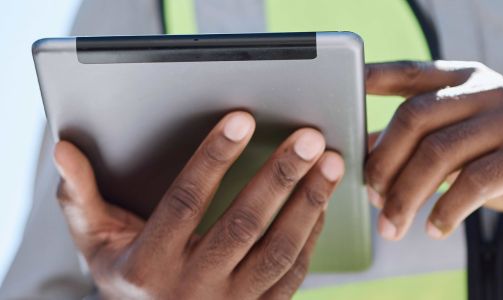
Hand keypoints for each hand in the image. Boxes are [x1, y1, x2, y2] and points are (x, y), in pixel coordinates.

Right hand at [54, 111, 344, 298]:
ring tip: (330, 162)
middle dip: (280, 177)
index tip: (242, 118)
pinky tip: (323, 198)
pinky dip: (312, 233)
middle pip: (243, 226)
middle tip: (309, 137)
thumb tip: (63, 148)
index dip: (214, 158)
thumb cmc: (125, 275)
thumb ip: (80, 195)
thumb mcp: (95, 241)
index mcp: (147, 266)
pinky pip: (294, 272)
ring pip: (279, 251)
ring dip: (309, 202)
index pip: (185, 203)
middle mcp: (191, 289)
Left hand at [365, 61, 502, 249]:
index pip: (409, 72)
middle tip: (371, 197)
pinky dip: (447, 210)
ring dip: (407, 195)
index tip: (338, 98)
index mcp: (467, 79)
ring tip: (393, 226)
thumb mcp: (462, 147)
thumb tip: (362, 150)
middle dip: (384, 161)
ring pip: (441, 152)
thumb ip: (419, 142)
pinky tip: (435, 228)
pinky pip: (476, 182)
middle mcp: (489, 89)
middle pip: (416, 116)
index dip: (370, 80)